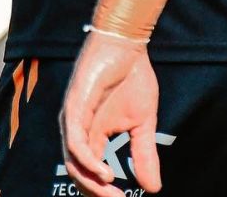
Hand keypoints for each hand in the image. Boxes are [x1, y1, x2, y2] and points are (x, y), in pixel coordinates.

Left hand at [61, 34, 161, 196]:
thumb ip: (144, 154)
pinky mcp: (74, 105)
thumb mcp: (143, 123)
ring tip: (112, 192)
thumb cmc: (131, 78)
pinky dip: (88, 160)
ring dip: (91, 183)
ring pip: (73, 161)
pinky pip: (75, 140)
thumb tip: (152, 189)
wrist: (127, 45)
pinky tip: (106, 171)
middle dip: (96, 193)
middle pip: (78, 172)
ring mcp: (74, 117)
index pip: (90, 172)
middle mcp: (78, 129)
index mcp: (92, 134)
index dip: (104, 192)